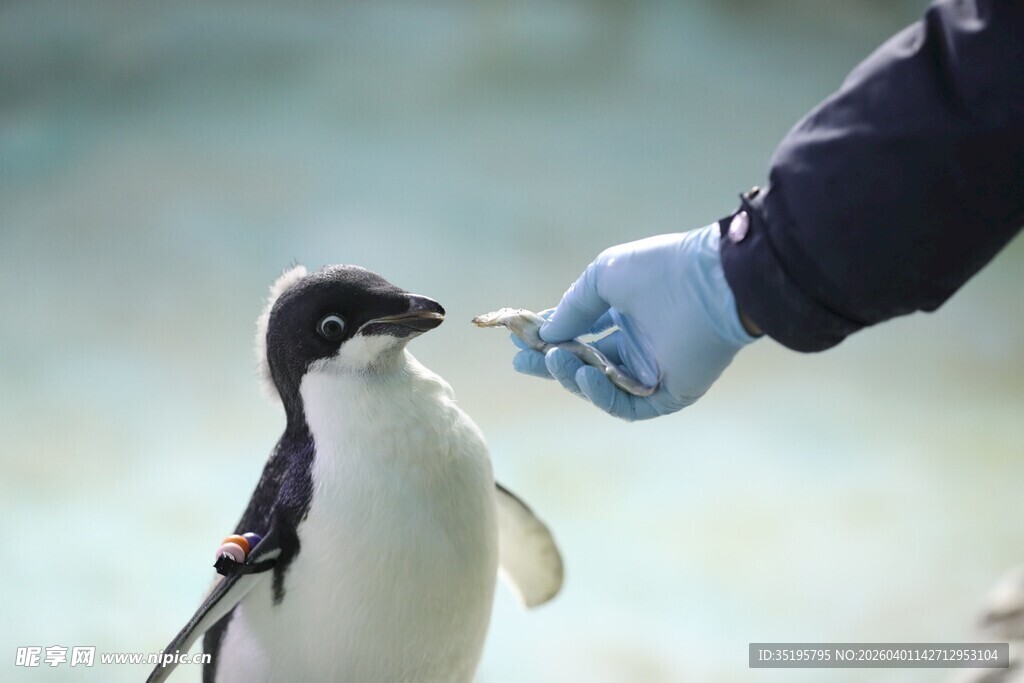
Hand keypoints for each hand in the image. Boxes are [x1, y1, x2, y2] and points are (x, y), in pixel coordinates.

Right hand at [512, 224, 757, 419]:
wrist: (712, 284)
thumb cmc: (661, 270)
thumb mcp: (603, 278)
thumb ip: (573, 307)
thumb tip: (546, 333)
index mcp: (627, 314)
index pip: (580, 332)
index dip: (550, 336)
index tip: (520, 337)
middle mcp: (639, 344)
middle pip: (585, 363)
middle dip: (551, 363)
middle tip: (521, 361)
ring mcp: (653, 371)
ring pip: (602, 386)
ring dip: (573, 376)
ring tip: (555, 360)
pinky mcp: (668, 394)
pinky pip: (627, 404)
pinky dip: (602, 395)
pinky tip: (585, 376)